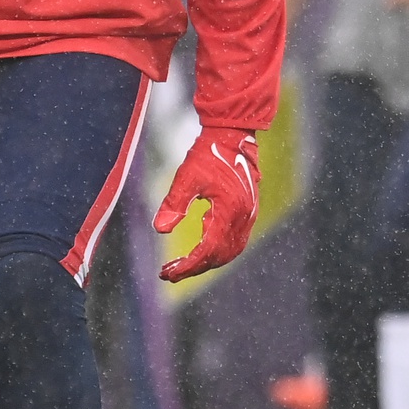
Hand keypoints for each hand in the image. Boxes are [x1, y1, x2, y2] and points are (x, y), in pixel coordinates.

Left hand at [153, 127, 259, 282]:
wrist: (233, 135)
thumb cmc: (209, 153)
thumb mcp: (186, 177)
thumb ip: (174, 204)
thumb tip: (160, 230)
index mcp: (230, 211)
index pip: (208, 251)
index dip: (187, 266)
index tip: (167, 273)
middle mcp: (243, 218)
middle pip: (219, 256)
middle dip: (194, 268)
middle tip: (168, 273)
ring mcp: (248, 216)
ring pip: (228, 252)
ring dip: (205, 261)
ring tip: (181, 265)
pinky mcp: (247, 212)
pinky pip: (233, 241)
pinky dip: (216, 249)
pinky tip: (199, 245)